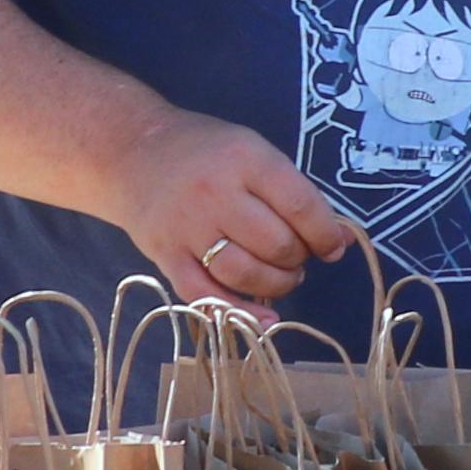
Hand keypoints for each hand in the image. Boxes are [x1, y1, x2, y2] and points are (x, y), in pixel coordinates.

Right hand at [116, 110, 359, 307]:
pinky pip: (204, 294)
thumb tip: (338, 237)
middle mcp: (215, 193)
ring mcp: (187, 227)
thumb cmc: (205, 152)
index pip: (300, 206)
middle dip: (298, 259)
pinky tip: (264, 317)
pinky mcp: (165, 254)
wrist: (132, 153)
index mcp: (246, 159)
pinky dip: (238, 311)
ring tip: (282, 276)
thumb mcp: (254, 152)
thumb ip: (293, 192)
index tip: (333, 247)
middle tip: (297, 257)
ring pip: (245, 273)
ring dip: (276, 284)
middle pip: (276, 244)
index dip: (325, 234)